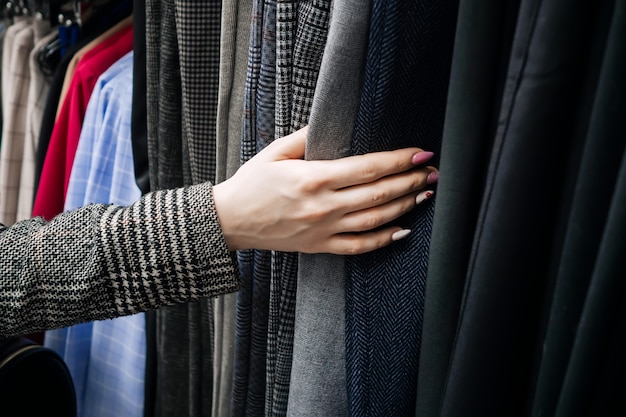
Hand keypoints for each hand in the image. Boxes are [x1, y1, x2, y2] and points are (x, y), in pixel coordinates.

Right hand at [212, 126, 437, 254]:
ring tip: (425, 194)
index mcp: (314, 178)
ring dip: (405, 206)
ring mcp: (323, 229)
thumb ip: (306, 138)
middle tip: (433, 173)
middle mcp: (323, 205)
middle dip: (410, 181)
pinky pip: (359, 246)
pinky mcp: (320, 246)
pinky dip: (384, 239)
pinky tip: (402, 230)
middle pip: (379, 193)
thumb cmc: (251, 183)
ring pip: (375, 219)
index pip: (368, 168)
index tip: (420, 153)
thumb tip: (333, 124)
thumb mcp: (275, 152)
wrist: (230, 221)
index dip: (399, 160)